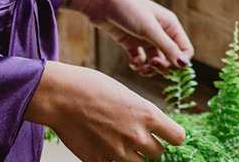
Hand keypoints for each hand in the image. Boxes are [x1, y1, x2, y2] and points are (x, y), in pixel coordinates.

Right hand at [25, 60, 185, 161]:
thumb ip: (139, 112)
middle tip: (135, 136)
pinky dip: (111, 160)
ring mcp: (119, 152)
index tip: (166, 135)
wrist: (61, 95)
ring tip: (118, 140)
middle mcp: (137, 135)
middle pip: (158, 154)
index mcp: (146, 113)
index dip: (172, 136)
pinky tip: (102, 146)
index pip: (177, 137)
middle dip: (149, 146)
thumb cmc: (89, 86)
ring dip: (133, 156)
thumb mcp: (123, 92)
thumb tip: (149, 125)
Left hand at [65, 0, 193, 76]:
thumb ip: (167, 48)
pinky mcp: (130, 42)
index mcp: (169, 25)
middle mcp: (159, 32)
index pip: (185, 50)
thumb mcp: (149, 29)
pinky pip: (140, 60)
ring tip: (141, 68)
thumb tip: (185, 66)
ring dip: (150, 69)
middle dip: (163, 66)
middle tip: (152, 64)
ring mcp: (144, 37)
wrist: (100, 1)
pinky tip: (132, 64)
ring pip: (155, 62)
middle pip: (170, 59)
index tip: (168, 66)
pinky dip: (138, 65)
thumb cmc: (128, 9)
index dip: (179, 62)